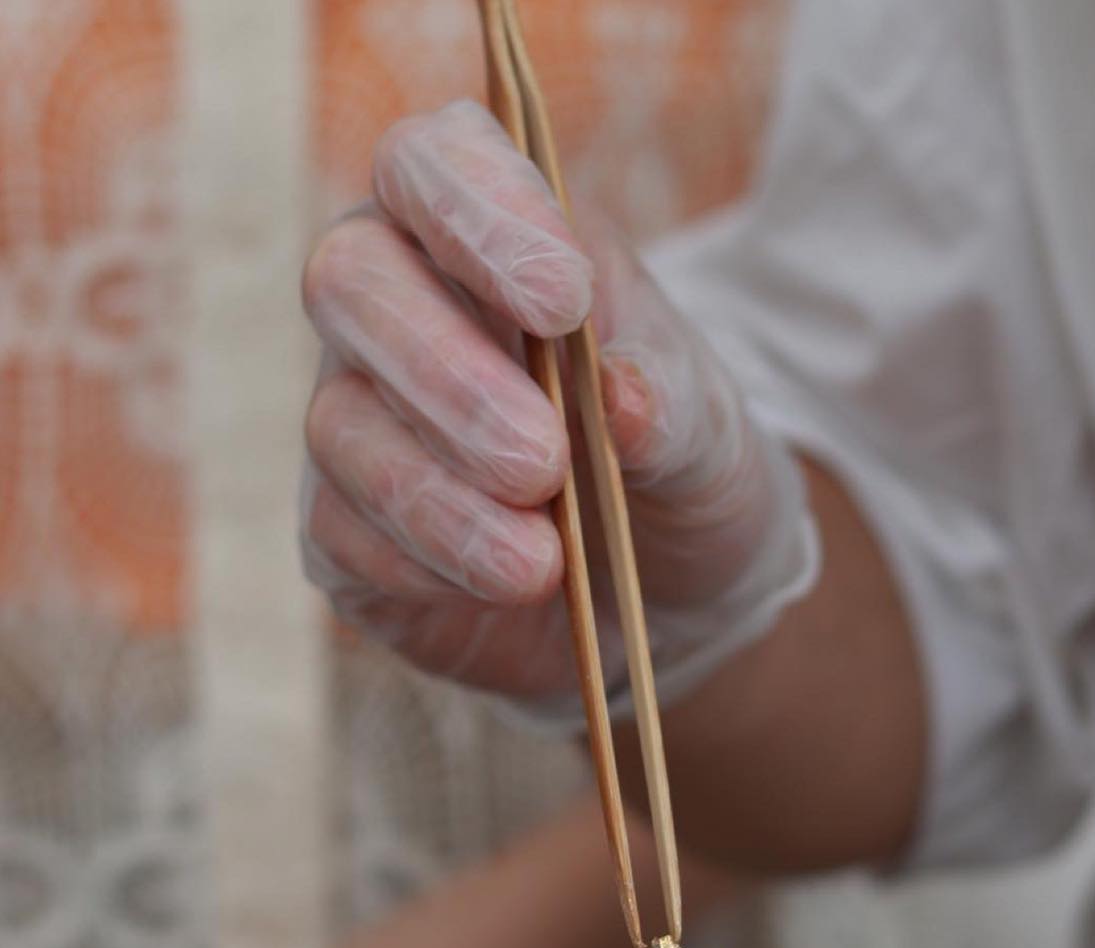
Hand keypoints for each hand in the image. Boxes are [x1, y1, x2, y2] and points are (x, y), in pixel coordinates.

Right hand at [299, 99, 811, 704]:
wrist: (664, 591)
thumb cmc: (675, 463)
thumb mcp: (710, 432)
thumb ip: (672, 404)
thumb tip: (621, 398)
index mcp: (484, 229)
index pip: (432, 164)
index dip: (479, 216)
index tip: (561, 299)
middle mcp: (395, 302)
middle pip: (349, 280)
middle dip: (447, 376)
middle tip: (542, 461)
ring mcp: (354, 413)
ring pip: (341, 425)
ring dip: (440, 499)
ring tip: (540, 563)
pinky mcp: (341, 527)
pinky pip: (343, 532)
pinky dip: (426, 564)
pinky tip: (500, 588)